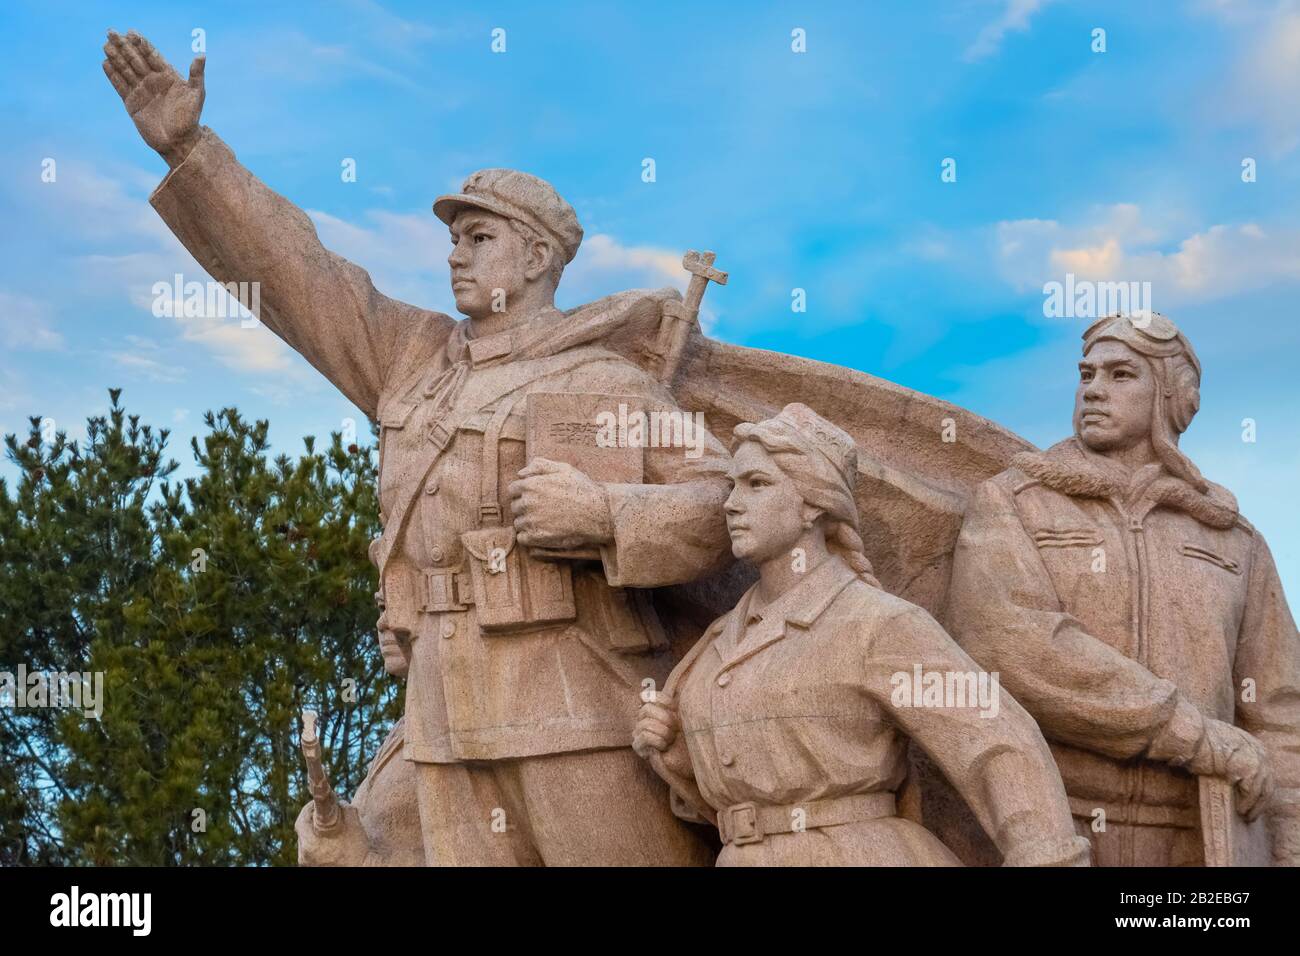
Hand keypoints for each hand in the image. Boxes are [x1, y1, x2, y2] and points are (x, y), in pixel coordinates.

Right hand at [102, 30, 204, 164]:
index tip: (132, 33)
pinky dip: (112, 75)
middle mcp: (153, 81)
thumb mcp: (196, 95)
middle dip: (124, 45)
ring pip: (125, 70)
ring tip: (106, 44)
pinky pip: (120, 85)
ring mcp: (141, 91)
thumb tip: (201, 55)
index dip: (142, 44)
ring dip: (115, 57)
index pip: (152, 55)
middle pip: (135, 59)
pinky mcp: (131, 103)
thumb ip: (196, 75)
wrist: (179, 142)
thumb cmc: (190, 118)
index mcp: (168, 76)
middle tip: (111, 32)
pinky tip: (105, 63)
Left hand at [295, 801, 372, 866]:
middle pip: (301, 828)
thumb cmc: (358, 846)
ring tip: (327, 832)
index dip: (309, 808)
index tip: (316, 804)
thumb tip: (338, 801)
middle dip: (310, 818)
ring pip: (304, 839)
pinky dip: (314, 843)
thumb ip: (343, 808)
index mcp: (312, 841)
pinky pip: (307, 849)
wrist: (360, 867)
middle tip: (320, 813)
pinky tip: (327, 843)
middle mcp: (305, 852)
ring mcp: (305, 861)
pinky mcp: (308, 866)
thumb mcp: (353, 821)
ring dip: (312, 832)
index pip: (303, 818)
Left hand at [507, 458, 613, 549]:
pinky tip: (542, 532)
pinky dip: (529, 537)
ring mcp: (531, 521)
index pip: (512, 489)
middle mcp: (528, 502)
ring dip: (527, 522)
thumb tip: (520, 474)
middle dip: (525, 507)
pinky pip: (522, 538)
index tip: (534, 497)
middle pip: (515, 507)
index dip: (522, 493)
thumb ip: (540, 466)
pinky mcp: (537, 537)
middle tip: (543, 510)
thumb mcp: (564, 469)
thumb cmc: (582, 489)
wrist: (598, 513)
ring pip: (518, 523)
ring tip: (545, 521)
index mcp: (531, 485)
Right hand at [634, 693, 692, 778]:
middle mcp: (644, 718)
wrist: (692, 759)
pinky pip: (644, 736)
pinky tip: (664, 747)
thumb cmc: (689, 737)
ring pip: (644, 723)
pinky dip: (658, 741)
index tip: (676, 709)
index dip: (663, 701)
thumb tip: (662, 687)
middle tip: (676, 729)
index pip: (647, 696)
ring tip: (671, 740)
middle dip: (665, 718)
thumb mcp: (684, 716)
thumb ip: (674, 703)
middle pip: (646, 708)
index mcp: (655, 708)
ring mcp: (639, 732)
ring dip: (663, 732)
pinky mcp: (638, 746)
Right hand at [1188, 719, 1273, 821]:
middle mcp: (1258, 750)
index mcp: (1253, 744)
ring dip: (1255, 805)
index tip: (1256, 802)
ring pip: (1262, 789)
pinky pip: (1252, 791)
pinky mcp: (1248, 768)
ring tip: (1246, 816)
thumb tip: (1236, 783)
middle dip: (1261, 800)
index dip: (1260, 788)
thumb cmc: (1198, 740)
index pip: (1263, 772)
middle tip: (1253, 813)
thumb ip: (1232, 760)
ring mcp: (1256, 758)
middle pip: (1267, 781)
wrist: (1190, 732)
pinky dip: (1248, 803)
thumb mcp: (1221, 747)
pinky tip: (1240, 810)